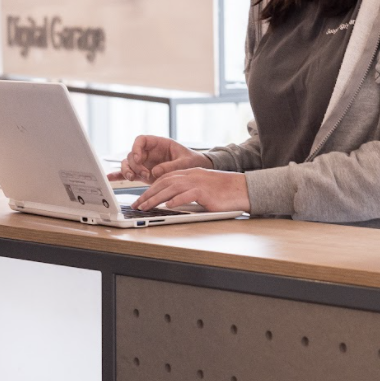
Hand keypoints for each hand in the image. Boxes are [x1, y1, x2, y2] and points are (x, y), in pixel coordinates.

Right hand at [109, 135, 211, 183]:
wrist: (195, 171)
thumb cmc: (192, 162)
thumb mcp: (185, 162)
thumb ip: (171, 166)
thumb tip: (155, 172)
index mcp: (158, 143)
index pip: (141, 140)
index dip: (136, 147)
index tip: (139, 158)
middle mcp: (149, 152)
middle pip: (132, 154)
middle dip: (135, 164)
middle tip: (144, 174)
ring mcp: (145, 163)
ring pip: (128, 164)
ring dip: (127, 171)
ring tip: (133, 178)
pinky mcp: (143, 174)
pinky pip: (128, 173)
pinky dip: (119, 176)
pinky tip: (110, 178)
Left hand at [134, 168, 249, 212]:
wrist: (243, 188)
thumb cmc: (224, 191)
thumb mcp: (202, 187)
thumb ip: (187, 191)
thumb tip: (171, 202)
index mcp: (189, 173)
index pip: (164, 178)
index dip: (150, 188)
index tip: (141, 198)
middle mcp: (191, 175)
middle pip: (164, 183)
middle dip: (147, 194)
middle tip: (137, 205)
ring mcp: (198, 182)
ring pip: (171, 188)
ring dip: (156, 198)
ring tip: (145, 207)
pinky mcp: (205, 192)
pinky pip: (187, 195)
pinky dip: (176, 200)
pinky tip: (167, 206)